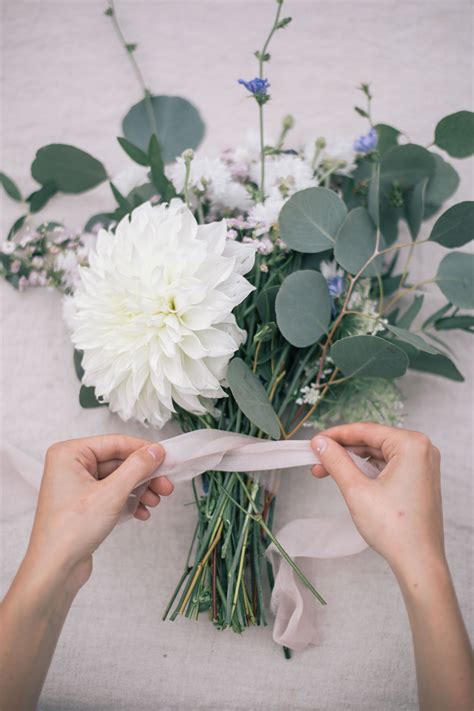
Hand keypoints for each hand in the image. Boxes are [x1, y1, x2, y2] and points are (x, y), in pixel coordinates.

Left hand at [26, 434, 172, 592]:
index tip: (167, 458)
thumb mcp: (111, 494)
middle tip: (166, 485)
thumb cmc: (71, 530)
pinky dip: (129, 501)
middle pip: (119, 461)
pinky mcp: (84, 503)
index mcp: (70, 454)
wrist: (55, 570)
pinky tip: (142, 513)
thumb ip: (137, 468)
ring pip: (119, 479)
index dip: (144, 450)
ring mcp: (78, 485)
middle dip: (144, 475)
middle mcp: (71, 465)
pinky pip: (113, 494)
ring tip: (156, 502)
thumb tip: (156, 450)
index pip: (115, 443)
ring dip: (140, 489)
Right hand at [311, 422, 443, 577]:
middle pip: (372, 442)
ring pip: (378, 455)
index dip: (336, 435)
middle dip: (342, 452)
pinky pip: (387, 467)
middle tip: (317, 461)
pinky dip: (367, 472)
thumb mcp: (356, 490)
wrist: (418, 562)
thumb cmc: (395, 529)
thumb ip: (336, 461)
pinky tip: (348, 480)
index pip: (366, 430)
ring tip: (327, 473)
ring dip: (352, 463)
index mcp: (411, 445)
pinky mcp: (418, 480)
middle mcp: (421, 450)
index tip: (315, 441)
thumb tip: (320, 444)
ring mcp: (422, 466)